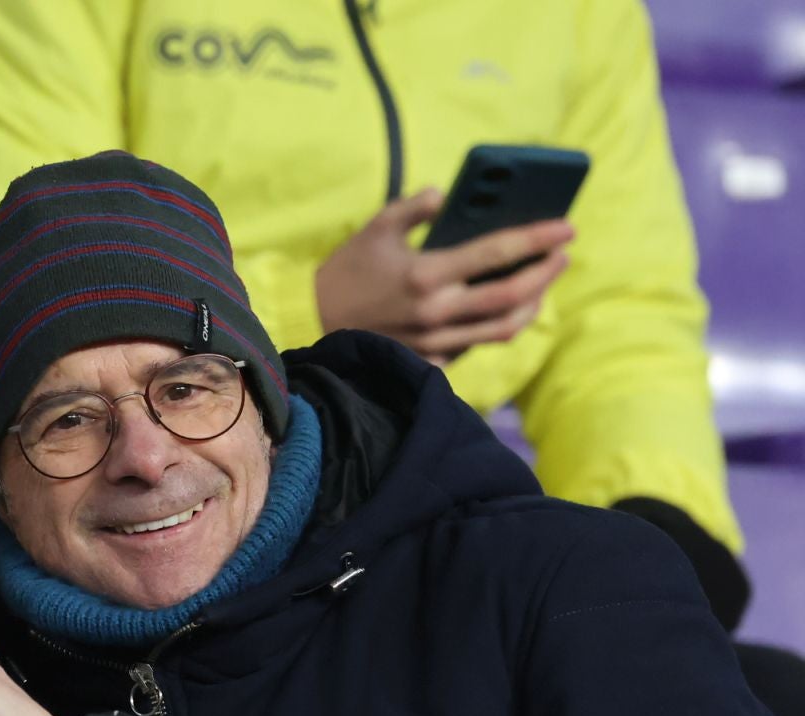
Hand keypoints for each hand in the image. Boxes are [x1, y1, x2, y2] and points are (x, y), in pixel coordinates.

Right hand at [315, 187, 573, 363]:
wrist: (310, 323)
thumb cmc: (345, 273)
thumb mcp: (374, 230)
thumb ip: (413, 208)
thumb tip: (444, 194)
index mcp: (426, 274)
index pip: (496, 254)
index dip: (538, 238)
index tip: (567, 228)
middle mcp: (436, 312)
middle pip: (512, 297)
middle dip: (546, 274)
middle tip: (563, 256)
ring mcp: (435, 341)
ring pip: (503, 329)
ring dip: (531, 304)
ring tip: (542, 283)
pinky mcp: (429, 359)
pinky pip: (476, 347)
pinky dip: (498, 329)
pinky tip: (506, 311)